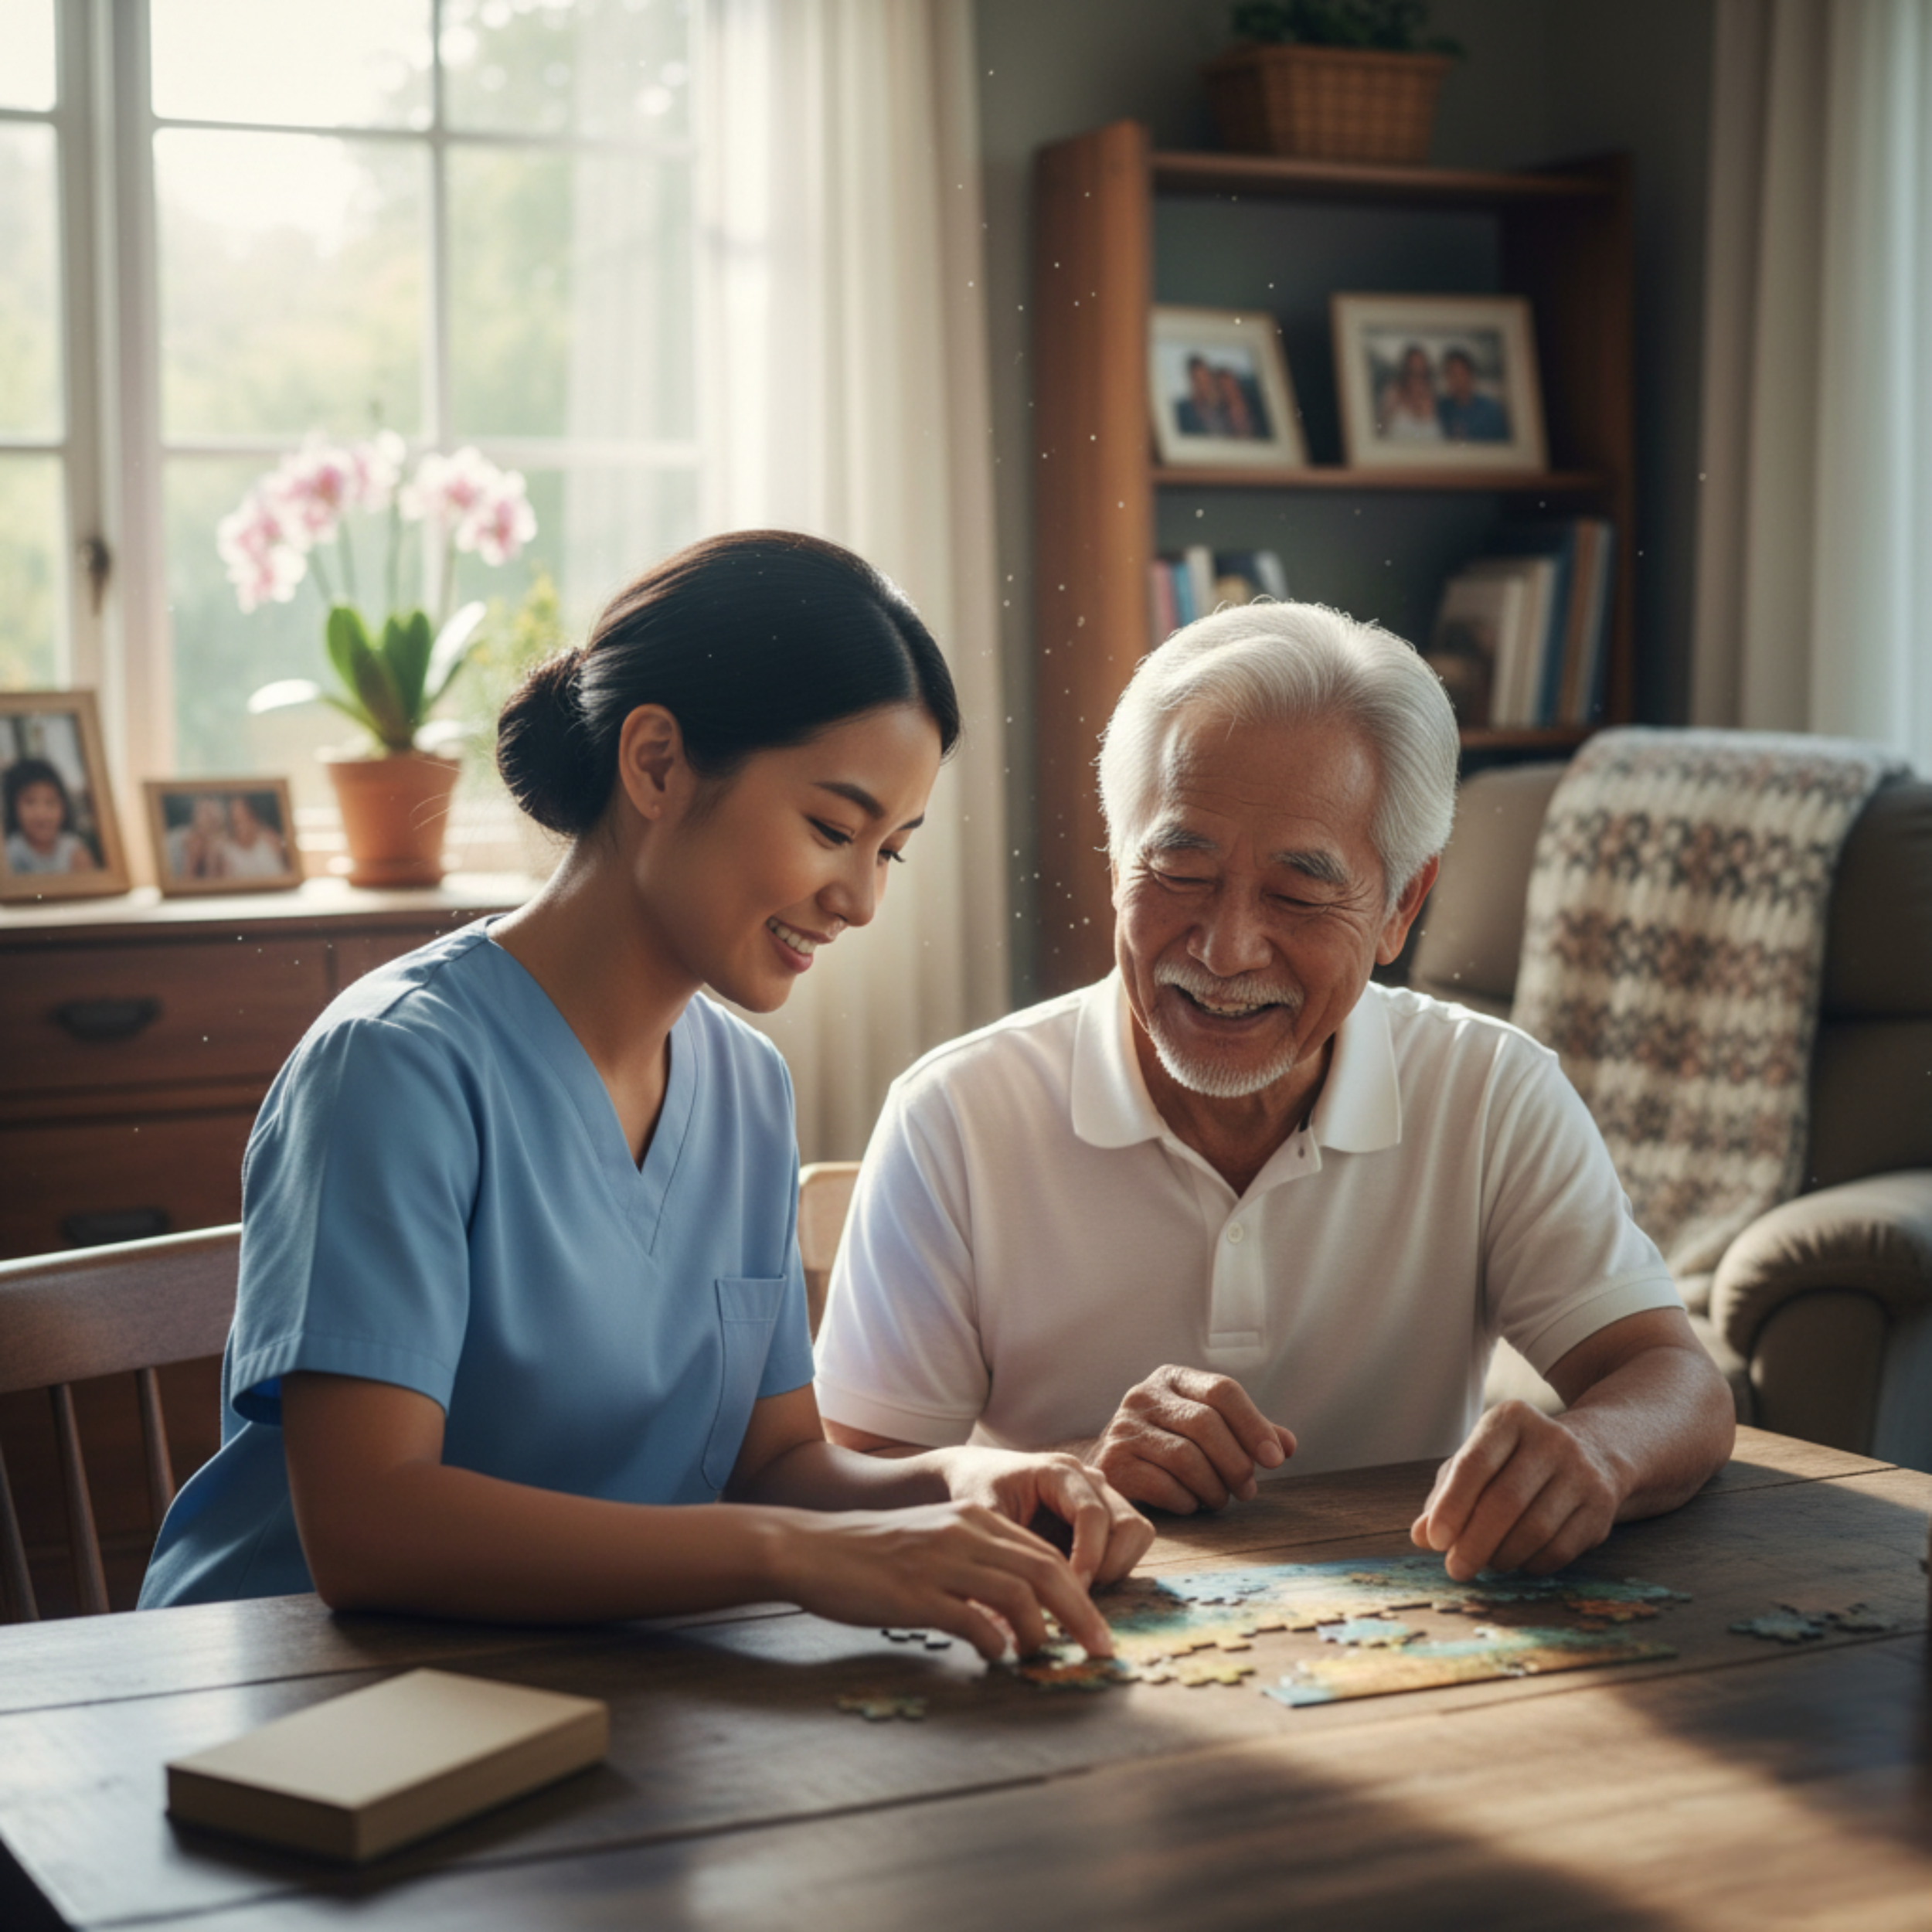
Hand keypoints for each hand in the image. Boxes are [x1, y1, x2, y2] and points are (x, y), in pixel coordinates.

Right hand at [770, 1502, 1114, 1662]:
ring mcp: (941, 1562)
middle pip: (1046, 1571)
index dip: (1078, 1592)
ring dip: (1039, 1633)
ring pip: (1017, 1595)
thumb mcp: (933, 1544)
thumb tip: (1018, 1609)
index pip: (1044, 1554)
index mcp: (972, 1519)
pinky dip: (994, 1642)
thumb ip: (975, 1566)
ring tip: (1039, 1657)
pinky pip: (973, 1620)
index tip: (1095, 1628)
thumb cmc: (872, 1555)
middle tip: (1102, 1651)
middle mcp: (964, 1533)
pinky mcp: (915, 1593)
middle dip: (1082, 1614)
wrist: (812, 1549)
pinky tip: (994, 1657)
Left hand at [938, 1447, 1153, 1586]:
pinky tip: (1081, 1580)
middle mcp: (1088, 1478)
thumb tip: (1018, 1600)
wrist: (977, 1473)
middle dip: (1109, 1565)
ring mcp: (1102, 1494)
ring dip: (1117, 1566)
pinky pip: (1130, 1541)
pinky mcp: (1106, 1514)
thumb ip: (1004, 1547)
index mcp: (1058, 1471)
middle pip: (1127, 1523)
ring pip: (1137, 1532)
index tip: (1072, 1590)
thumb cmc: (976, 1490)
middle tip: (1077, 1593)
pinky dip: (1116, 1565)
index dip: (1088, 1556)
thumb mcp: (981, 1515)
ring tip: (1079, 1588)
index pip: (1092, 1513)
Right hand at [1088, 1365, 1296, 1513]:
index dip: (1254, 1424)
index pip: (1222, 1389)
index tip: (1276, 1458)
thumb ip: (1246, 1432)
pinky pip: (1163, 1486)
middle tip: (1248, 1489)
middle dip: (1236, 1462)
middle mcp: (1143, 1395)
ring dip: (1214, 1487)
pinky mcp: (1112, 1463)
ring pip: (1185, 1458)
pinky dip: (1186, 1501)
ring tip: (1220, 1499)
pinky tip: (1190, 1503)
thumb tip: (1288, 1445)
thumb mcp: (1206, 1429)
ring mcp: (1123, 1428)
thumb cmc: (1168, 1447)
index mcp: (1172, 1378)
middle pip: (1205, 1423)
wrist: (1111, 1469)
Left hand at [1410, 1400, 1623, 1581]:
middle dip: (1475, 1542)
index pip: (1475, 1463)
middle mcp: (1551, 1439)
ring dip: (1502, 1556)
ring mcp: (1582, 1472)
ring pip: (1535, 1530)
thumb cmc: (1516, 1461)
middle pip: (1506, 1501)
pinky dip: (1531, 1564)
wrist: (1594, 1453)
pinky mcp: (1602, 1507)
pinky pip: (1560, 1549)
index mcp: (1510, 1419)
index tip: (1436, 1540)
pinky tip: (1517, 1561)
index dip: (1452, 1506)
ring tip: (1486, 1562)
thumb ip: (1445, 1494)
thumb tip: (1421, 1535)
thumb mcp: (1477, 1462)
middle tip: (1456, 1569)